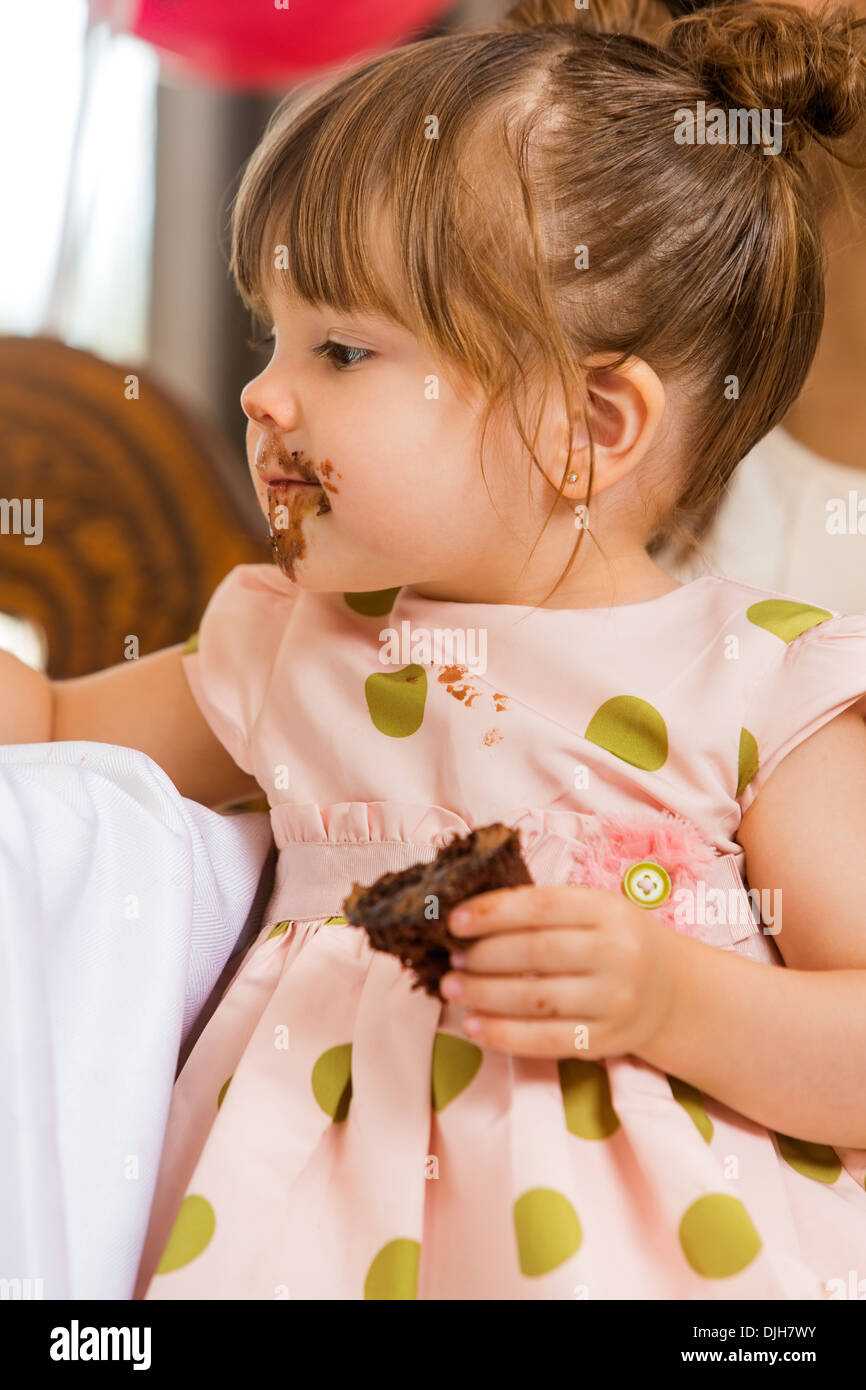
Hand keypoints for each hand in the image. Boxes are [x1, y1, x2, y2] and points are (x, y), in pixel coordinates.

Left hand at [440, 884, 677, 1060]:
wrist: (673, 992)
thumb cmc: (617, 941)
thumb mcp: (596, 910)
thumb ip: (545, 910)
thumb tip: (471, 917)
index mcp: (608, 909)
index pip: (542, 906)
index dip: (493, 912)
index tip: (454, 921)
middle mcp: (616, 953)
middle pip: (536, 953)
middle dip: (483, 957)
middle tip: (450, 959)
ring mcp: (614, 1000)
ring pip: (536, 999)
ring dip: (484, 995)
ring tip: (452, 989)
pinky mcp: (606, 1039)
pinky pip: (546, 1040)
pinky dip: (504, 1035)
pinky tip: (474, 1027)